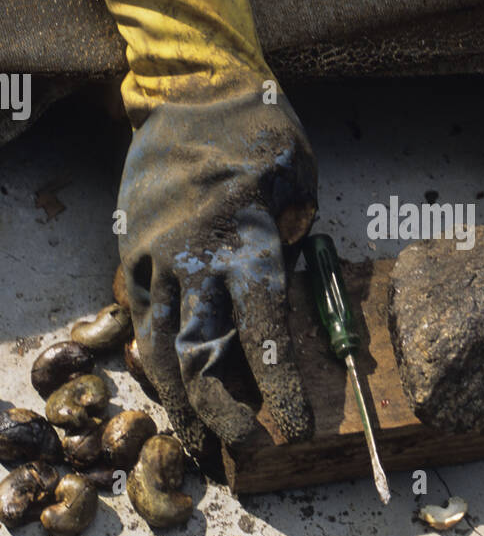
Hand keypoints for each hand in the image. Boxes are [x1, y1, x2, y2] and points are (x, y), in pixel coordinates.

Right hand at [118, 71, 317, 465]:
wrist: (188, 89)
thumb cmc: (260, 132)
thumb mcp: (299, 182)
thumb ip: (295, 243)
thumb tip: (296, 295)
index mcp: (243, 238)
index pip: (264, 330)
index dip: (279, 386)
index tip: (297, 427)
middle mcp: (192, 256)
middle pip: (202, 353)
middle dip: (225, 409)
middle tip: (251, 446)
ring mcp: (154, 258)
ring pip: (160, 347)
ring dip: (182, 401)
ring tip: (203, 441)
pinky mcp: (131, 255)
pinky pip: (141, 321)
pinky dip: (155, 362)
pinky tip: (171, 391)